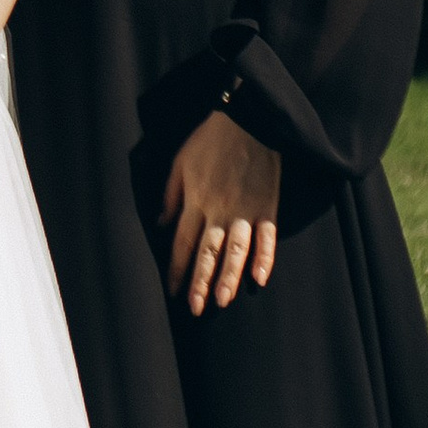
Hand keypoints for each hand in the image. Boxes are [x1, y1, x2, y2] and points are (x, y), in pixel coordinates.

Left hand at [163, 109, 278, 314]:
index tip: (174, 291)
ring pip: (236, 250)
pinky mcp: (268, 206)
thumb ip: (170, 196)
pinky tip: (260, 279)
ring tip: (222, 300)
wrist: (248, 119)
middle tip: (196, 309)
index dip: (178, 269)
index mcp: (195, 200)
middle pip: (208, 252)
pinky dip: (265, 258)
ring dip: (229, 276)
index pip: (183, 243)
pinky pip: (267, 237)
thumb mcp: (180, 163)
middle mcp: (219, 210)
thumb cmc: (211, 139)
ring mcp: (245, 210)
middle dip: (200, 282)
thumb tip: (160, 225)